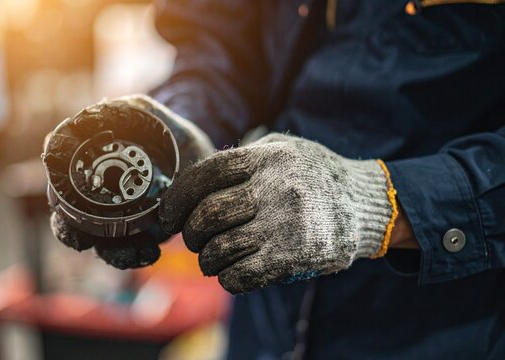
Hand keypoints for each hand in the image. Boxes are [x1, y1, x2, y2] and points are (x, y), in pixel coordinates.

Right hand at [48, 95, 214, 268]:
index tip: (62, 213)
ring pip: (102, 244)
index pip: (60, 189)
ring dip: (113, 253)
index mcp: (91, 170)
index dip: (56, 203)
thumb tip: (102, 109)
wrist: (195, 147)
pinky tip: (151, 251)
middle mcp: (99, 197)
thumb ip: (127, 110)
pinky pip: (131, 251)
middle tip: (84, 240)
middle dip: (74, 235)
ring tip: (137, 250)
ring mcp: (120, 218)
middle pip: (72, 223)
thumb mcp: (147, 113)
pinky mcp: (144, 233)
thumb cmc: (164, 128)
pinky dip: (136, 256)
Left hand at [159, 133, 395, 292]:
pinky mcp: (295, 257)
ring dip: (207, 260)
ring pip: (220, 249)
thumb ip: (243, 158)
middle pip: (208, 215)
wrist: (366, 204)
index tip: (169, 215)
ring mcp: (286, 224)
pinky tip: (231, 273)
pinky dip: (227, 278)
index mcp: (267, 158)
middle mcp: (276, 188)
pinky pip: (241, 276)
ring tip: (211, 259)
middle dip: (191, 233)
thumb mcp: (283, 148)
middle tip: (194, 239)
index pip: (206, 175)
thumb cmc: (314, 175)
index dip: (179, 198)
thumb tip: (194, 181)